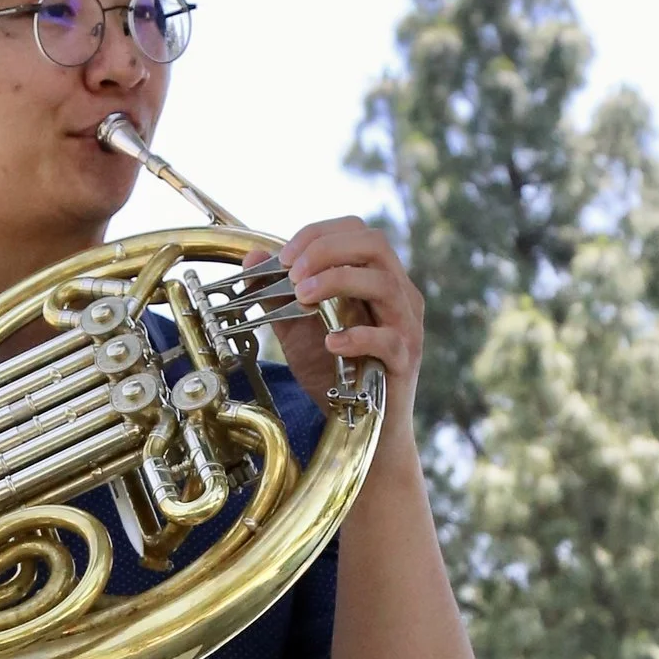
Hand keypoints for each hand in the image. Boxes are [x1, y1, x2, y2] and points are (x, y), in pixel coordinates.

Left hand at [276, 217, 424, 436]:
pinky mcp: (405, 359)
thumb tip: (252, 258)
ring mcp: (406, 325)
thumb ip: (278, 294)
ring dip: (338, 281)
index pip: (357, 231)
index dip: (318, 235)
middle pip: (375, 244)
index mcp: (376, 278)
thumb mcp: (298, 329)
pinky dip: (356, 336)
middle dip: (327, 250)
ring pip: (384, 283)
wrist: (360, 427)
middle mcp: (398, 294)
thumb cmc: (335, 374)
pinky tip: (330, 342)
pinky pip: (389, 338)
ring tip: (304, 296)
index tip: (283, 256)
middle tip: (292, 272)